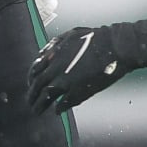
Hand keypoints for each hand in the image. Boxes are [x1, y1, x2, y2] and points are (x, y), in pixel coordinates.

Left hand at [27, 16, 146, 113]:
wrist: (116, 46)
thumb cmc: (96, 38)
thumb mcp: (70, 35)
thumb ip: (54, 45)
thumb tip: (43, 55)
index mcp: (54, 55)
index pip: (34, 71)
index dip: (31, 80)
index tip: (31, 85)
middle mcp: (56, 69)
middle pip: (37, 86)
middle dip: (32, 96)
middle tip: (30, 103)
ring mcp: (67, 81)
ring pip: (46, 96)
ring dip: (39, 105)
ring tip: (37, 111)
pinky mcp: (79, 91)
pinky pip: (63, 103)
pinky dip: (58, 108)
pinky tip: (57, 111)